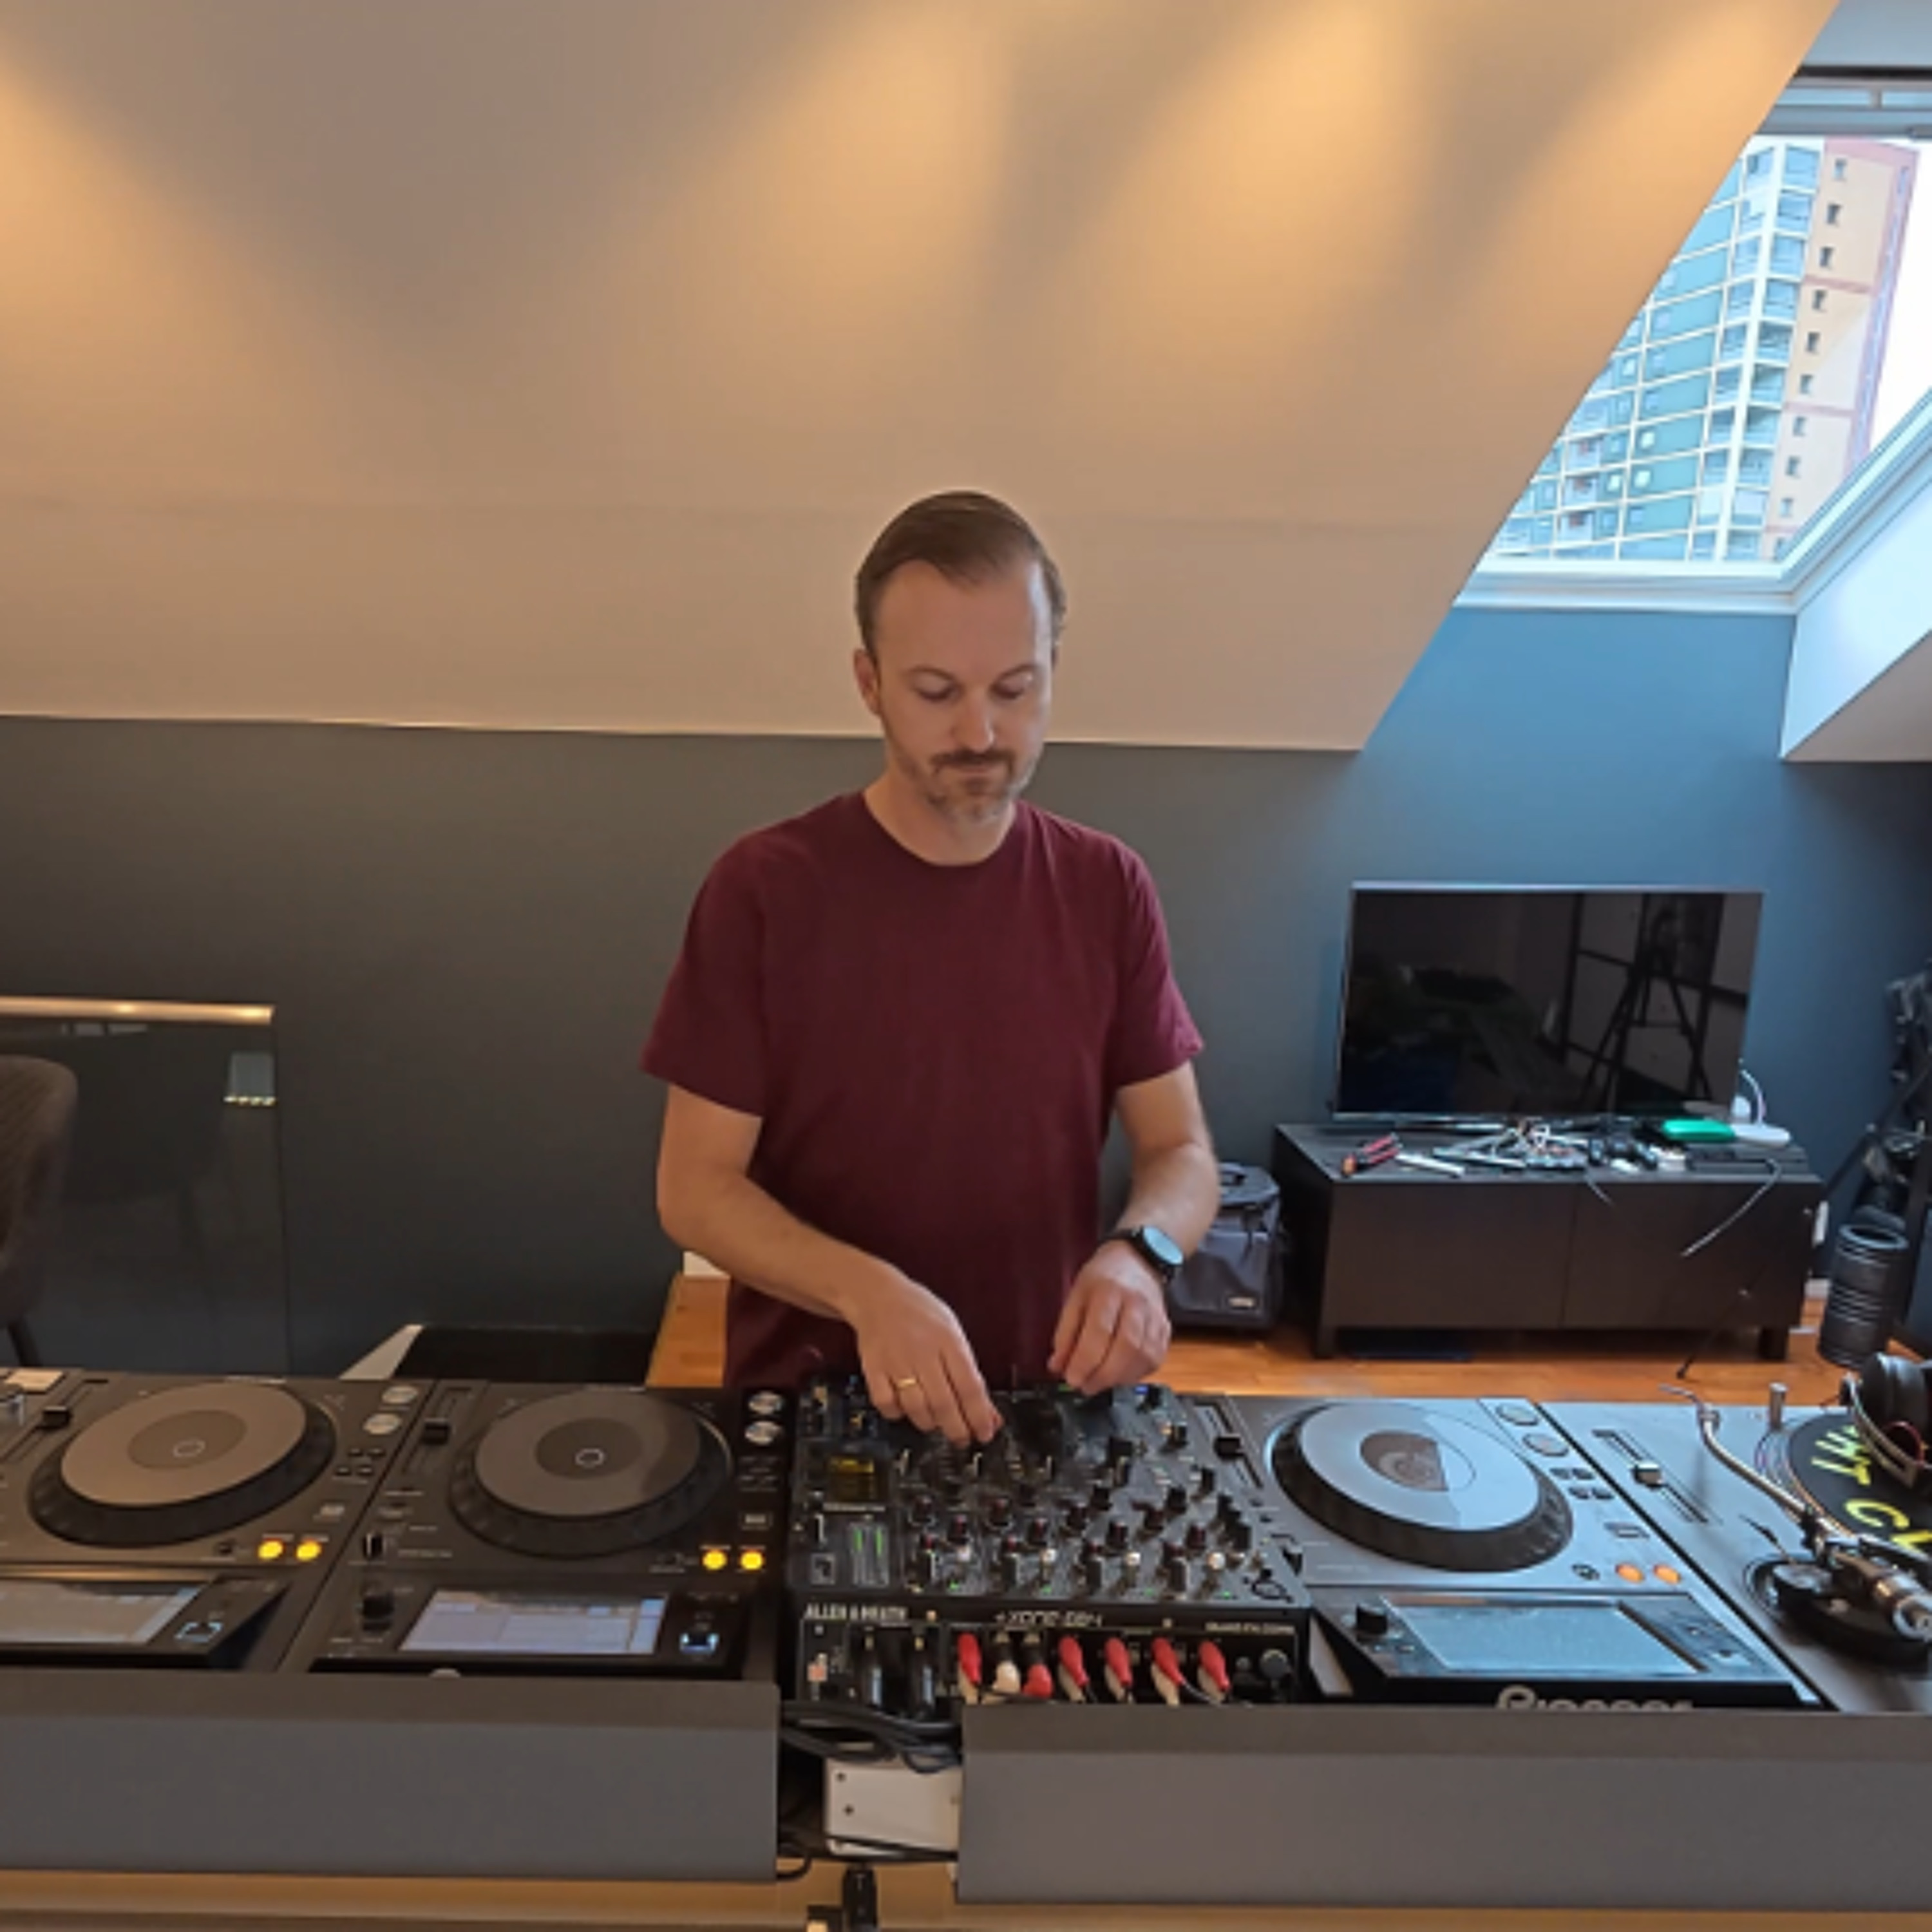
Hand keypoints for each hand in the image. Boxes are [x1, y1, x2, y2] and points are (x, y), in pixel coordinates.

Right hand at [849, 1271, 1001, 1446]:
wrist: (878, 1296)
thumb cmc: (920, 1314)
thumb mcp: (953, 1332)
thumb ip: (970, 1372)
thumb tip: (988, 1411)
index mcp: (949, 1341)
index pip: (970, 1386)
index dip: (980, 1416)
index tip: (986, 1433)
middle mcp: (923, 1353)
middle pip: (944, 1403)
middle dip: (957, 1429)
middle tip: (963, 1439)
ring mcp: (896, 1362)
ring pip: (916, 1407)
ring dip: (930, 1423)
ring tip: (937, 1424)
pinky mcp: (873, 1369)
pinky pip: (886, 1403)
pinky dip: (897, 1414)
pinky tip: (905, 1409)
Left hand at [1048, 1242, 1171, 1395]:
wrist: (1137, 1261)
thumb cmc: (1103, 1278)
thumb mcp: (1076, 1295)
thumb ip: (1066, 1332)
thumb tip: (1058, 1365)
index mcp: (1109, 1291)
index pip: (1100, 1331)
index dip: (1085, 1360)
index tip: (1071, 1377)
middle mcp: (1137, 1304)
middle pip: (1127, 1348)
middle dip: (1103, 1375)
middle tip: (1084, 1385)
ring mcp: (1155, 1317)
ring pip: (1144, 1357)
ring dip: (1119, 1378)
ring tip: (1098, 1382)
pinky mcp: (1165, 1330)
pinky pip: (1155, 1360)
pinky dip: (1136, 1374)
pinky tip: (1119, 1376)